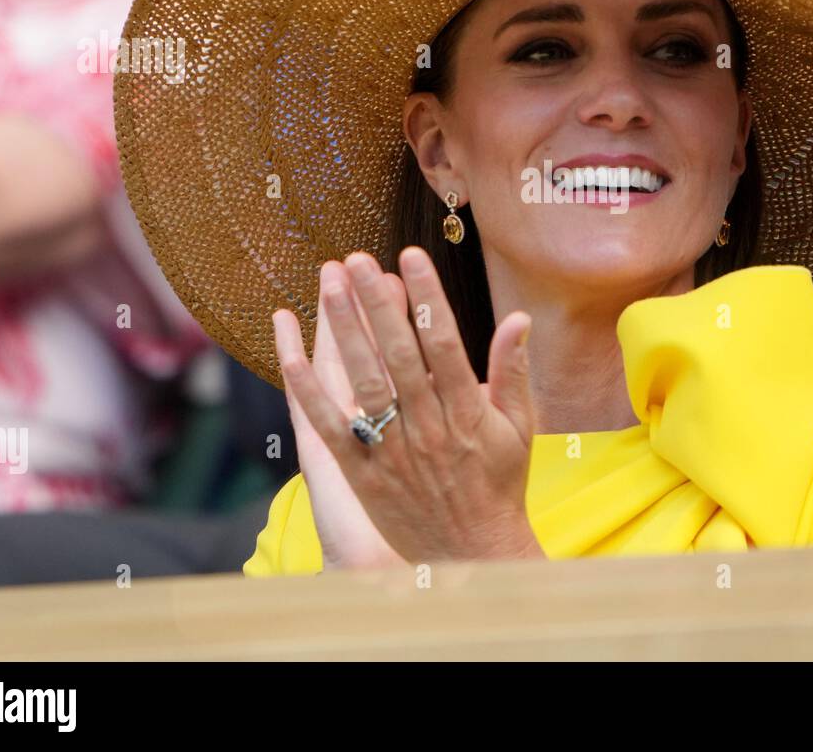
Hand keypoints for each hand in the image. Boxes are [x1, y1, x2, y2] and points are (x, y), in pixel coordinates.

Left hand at [272, 246, 543, 564]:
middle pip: (397, 354)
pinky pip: (332, 428)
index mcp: (467, 411)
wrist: (475, 555)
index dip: (426, 297)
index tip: (410, 257)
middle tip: (356, 258)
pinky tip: (291, 353)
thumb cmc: (500, 484)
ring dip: (344, 331)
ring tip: (329, 283)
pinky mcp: (363, 474)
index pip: (444, 342)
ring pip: (364, 381)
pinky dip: (309, 391)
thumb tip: (518, 318)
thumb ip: (514, 370)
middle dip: (375, 302)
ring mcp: (392, 451)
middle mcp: (428, 427)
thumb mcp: (521, 427)